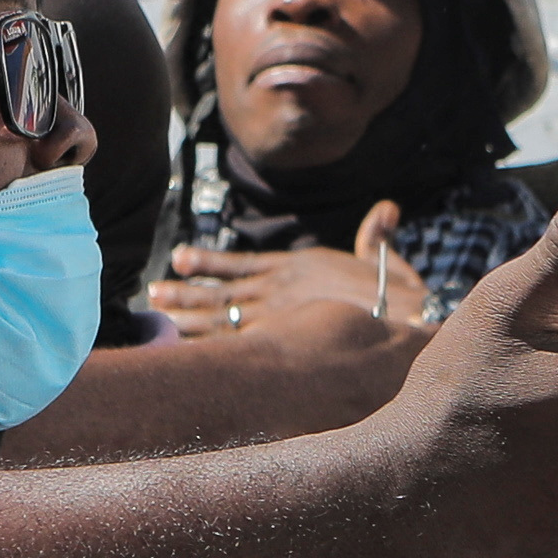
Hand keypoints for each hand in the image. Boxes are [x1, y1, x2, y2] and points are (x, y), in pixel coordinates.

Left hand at [154, 209, 405, 338]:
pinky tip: (181, 349)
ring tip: (158, 312)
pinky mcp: (282, 342)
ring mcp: (277, 319)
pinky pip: (236, 348)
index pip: (242, 265)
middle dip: (186, 293)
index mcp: (294, 269)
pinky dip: (207, 349)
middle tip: (154, 292)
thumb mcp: (386, 262)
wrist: (403, 321)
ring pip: (221, 318)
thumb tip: (388, 208)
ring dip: (187, 315)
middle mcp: (278, 291)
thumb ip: (377, 237)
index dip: (208, 263)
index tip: (179, 258)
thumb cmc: (398, 296)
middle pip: (221, 293)